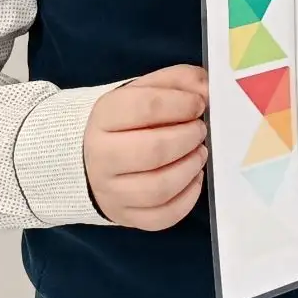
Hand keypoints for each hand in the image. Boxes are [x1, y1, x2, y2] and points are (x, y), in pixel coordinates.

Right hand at [83, 64, 209, 230]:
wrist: (89, 154)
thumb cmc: (130, 117)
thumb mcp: (148, 88)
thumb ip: (180, 80)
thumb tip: (207, 89)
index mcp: (105, 116)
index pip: (146, 107)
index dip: (182, 104)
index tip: (199, 104)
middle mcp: (101, 157)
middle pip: (153, 151)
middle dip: (188, 138)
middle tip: (200, 130)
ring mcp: (110, 192)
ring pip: (158, 188)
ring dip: (190, 168)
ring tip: (199, 153)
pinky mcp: (124, 216)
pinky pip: (161, 218)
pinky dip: (187, 199)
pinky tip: (194, 178)